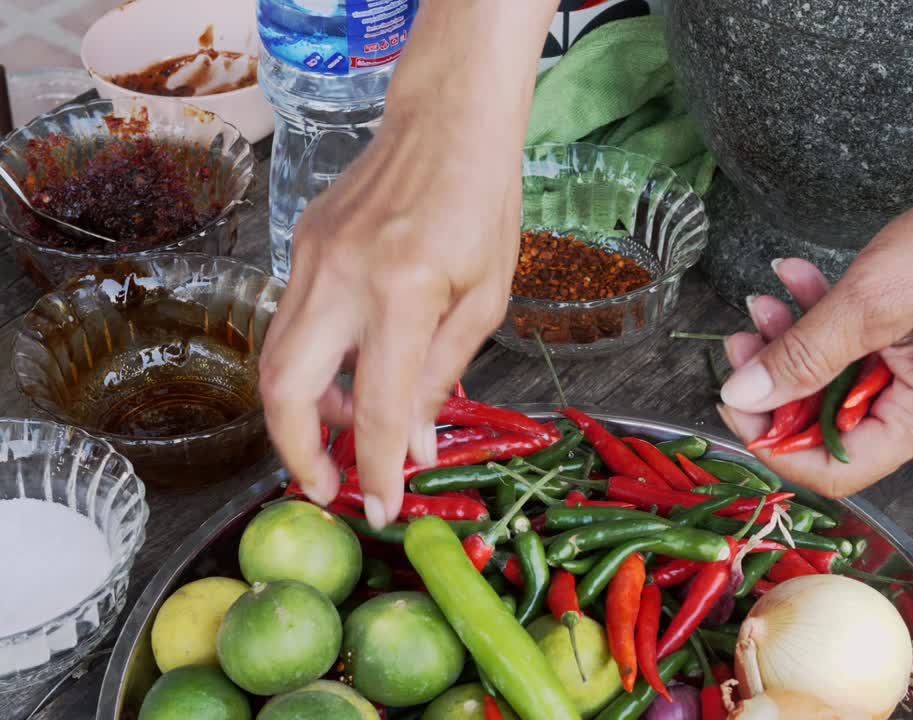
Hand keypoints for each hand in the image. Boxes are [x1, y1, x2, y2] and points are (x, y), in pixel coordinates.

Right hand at [258, 109, 520, 527]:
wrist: (447, 121)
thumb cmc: (483, 205)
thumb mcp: (485, 300)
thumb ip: (442, 376)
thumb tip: (412, 447)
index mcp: (401, 291)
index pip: (373, 405)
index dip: (373, 469)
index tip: (379, 511)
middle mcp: (341, 275)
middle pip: (284, 387)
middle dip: (295, 450)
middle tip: (326, 484)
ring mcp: (309, 257)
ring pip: (276, 356)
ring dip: (303, 409)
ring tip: (347, 428)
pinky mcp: (299, 245)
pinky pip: (291, 321)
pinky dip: (312, 362)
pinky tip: (350, 371)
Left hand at [717, 180, 912, 497]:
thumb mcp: (870, 301)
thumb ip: (804, 352)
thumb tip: (743, 393)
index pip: (836, 468)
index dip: (775, 443)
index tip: (733, 400)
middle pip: (825, 424)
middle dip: (777, 383)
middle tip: (740, 342)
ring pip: (831, 381)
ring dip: (792, 344)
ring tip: (763, 302)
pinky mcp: (911, 349)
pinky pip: (851, 349)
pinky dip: (819, 319)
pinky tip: (795, 279)